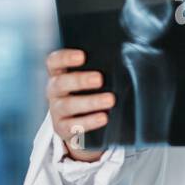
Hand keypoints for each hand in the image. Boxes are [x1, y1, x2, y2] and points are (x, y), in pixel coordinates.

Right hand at [45, 48, 114, 162]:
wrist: (80, 123)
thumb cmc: (90, 92)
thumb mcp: (91, 78)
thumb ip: (99, 68)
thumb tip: (129, 56)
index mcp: (59, 73)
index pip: (54, 61)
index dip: (65, 58)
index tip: (82, 56)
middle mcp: (54, 90)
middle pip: (60, 83)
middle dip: (80, 80)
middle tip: (99, 79)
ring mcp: (56, 110)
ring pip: (67, 105)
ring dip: (90, 102)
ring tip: (110, 100)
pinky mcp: (62, 128)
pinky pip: (72, 126)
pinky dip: (89, 122)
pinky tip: (103, 118)